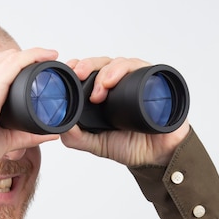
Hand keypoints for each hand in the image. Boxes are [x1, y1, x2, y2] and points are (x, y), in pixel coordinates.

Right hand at [0, 48, 59, 174]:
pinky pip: (14, 63)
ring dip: (32, 54)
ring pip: (9, 57)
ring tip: (51, 57)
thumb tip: (49, 134)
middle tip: (47, 63)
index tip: (34, 68)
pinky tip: (47, 56)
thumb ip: (24, 134)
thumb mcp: (1, 139)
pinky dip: (32, 56)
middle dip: (25, 58)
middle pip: (1, 58)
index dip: (14, 64)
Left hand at [61, 57, 189, 165]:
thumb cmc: (130, 146)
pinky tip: (119, 80)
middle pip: (103, 63)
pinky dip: (129, 69)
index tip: (68, 71)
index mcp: (104, 93)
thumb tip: (60, 126)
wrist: (158, 156)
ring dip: (108, 71)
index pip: (89, 71)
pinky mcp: (155, 82)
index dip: (78, 66)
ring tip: (101, 89)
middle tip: (80, 75)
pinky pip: (143, 67)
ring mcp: (138, 81)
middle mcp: (120, 84)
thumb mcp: (96, 144)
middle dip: (89, 65)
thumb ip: (76, 138)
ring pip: (121, 62)